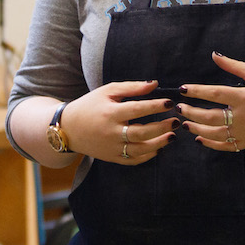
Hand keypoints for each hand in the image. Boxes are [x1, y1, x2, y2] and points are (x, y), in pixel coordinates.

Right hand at [63, 80, 178, 164]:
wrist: (68, 128)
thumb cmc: (90, 105)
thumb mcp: (107, 91)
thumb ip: (131, 87)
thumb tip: (155, 84)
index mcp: (110, 113)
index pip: (137, 109)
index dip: (155, 106)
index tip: (169, 102)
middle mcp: (111, 132)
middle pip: (141, 133)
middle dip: (162, 127)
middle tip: (176, 121)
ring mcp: (112, 147)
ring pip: (140, 150)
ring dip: (159, 143)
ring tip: (172, 135)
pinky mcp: (112, 158)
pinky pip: (133, 160)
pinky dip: (148, 156)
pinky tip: (158, 147)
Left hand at [177, 52, 244, 152]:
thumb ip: (234, 66)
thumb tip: (214, 55)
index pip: (215, 94)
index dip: (197, 91)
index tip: (182, 89)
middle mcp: (242, 117)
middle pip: (210, 117)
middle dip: (191, 112)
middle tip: (179, 108)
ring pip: (214, 134)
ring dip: (196, 129)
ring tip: (185, 123)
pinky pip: (224, 146)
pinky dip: (210, 144)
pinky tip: (200, 138)